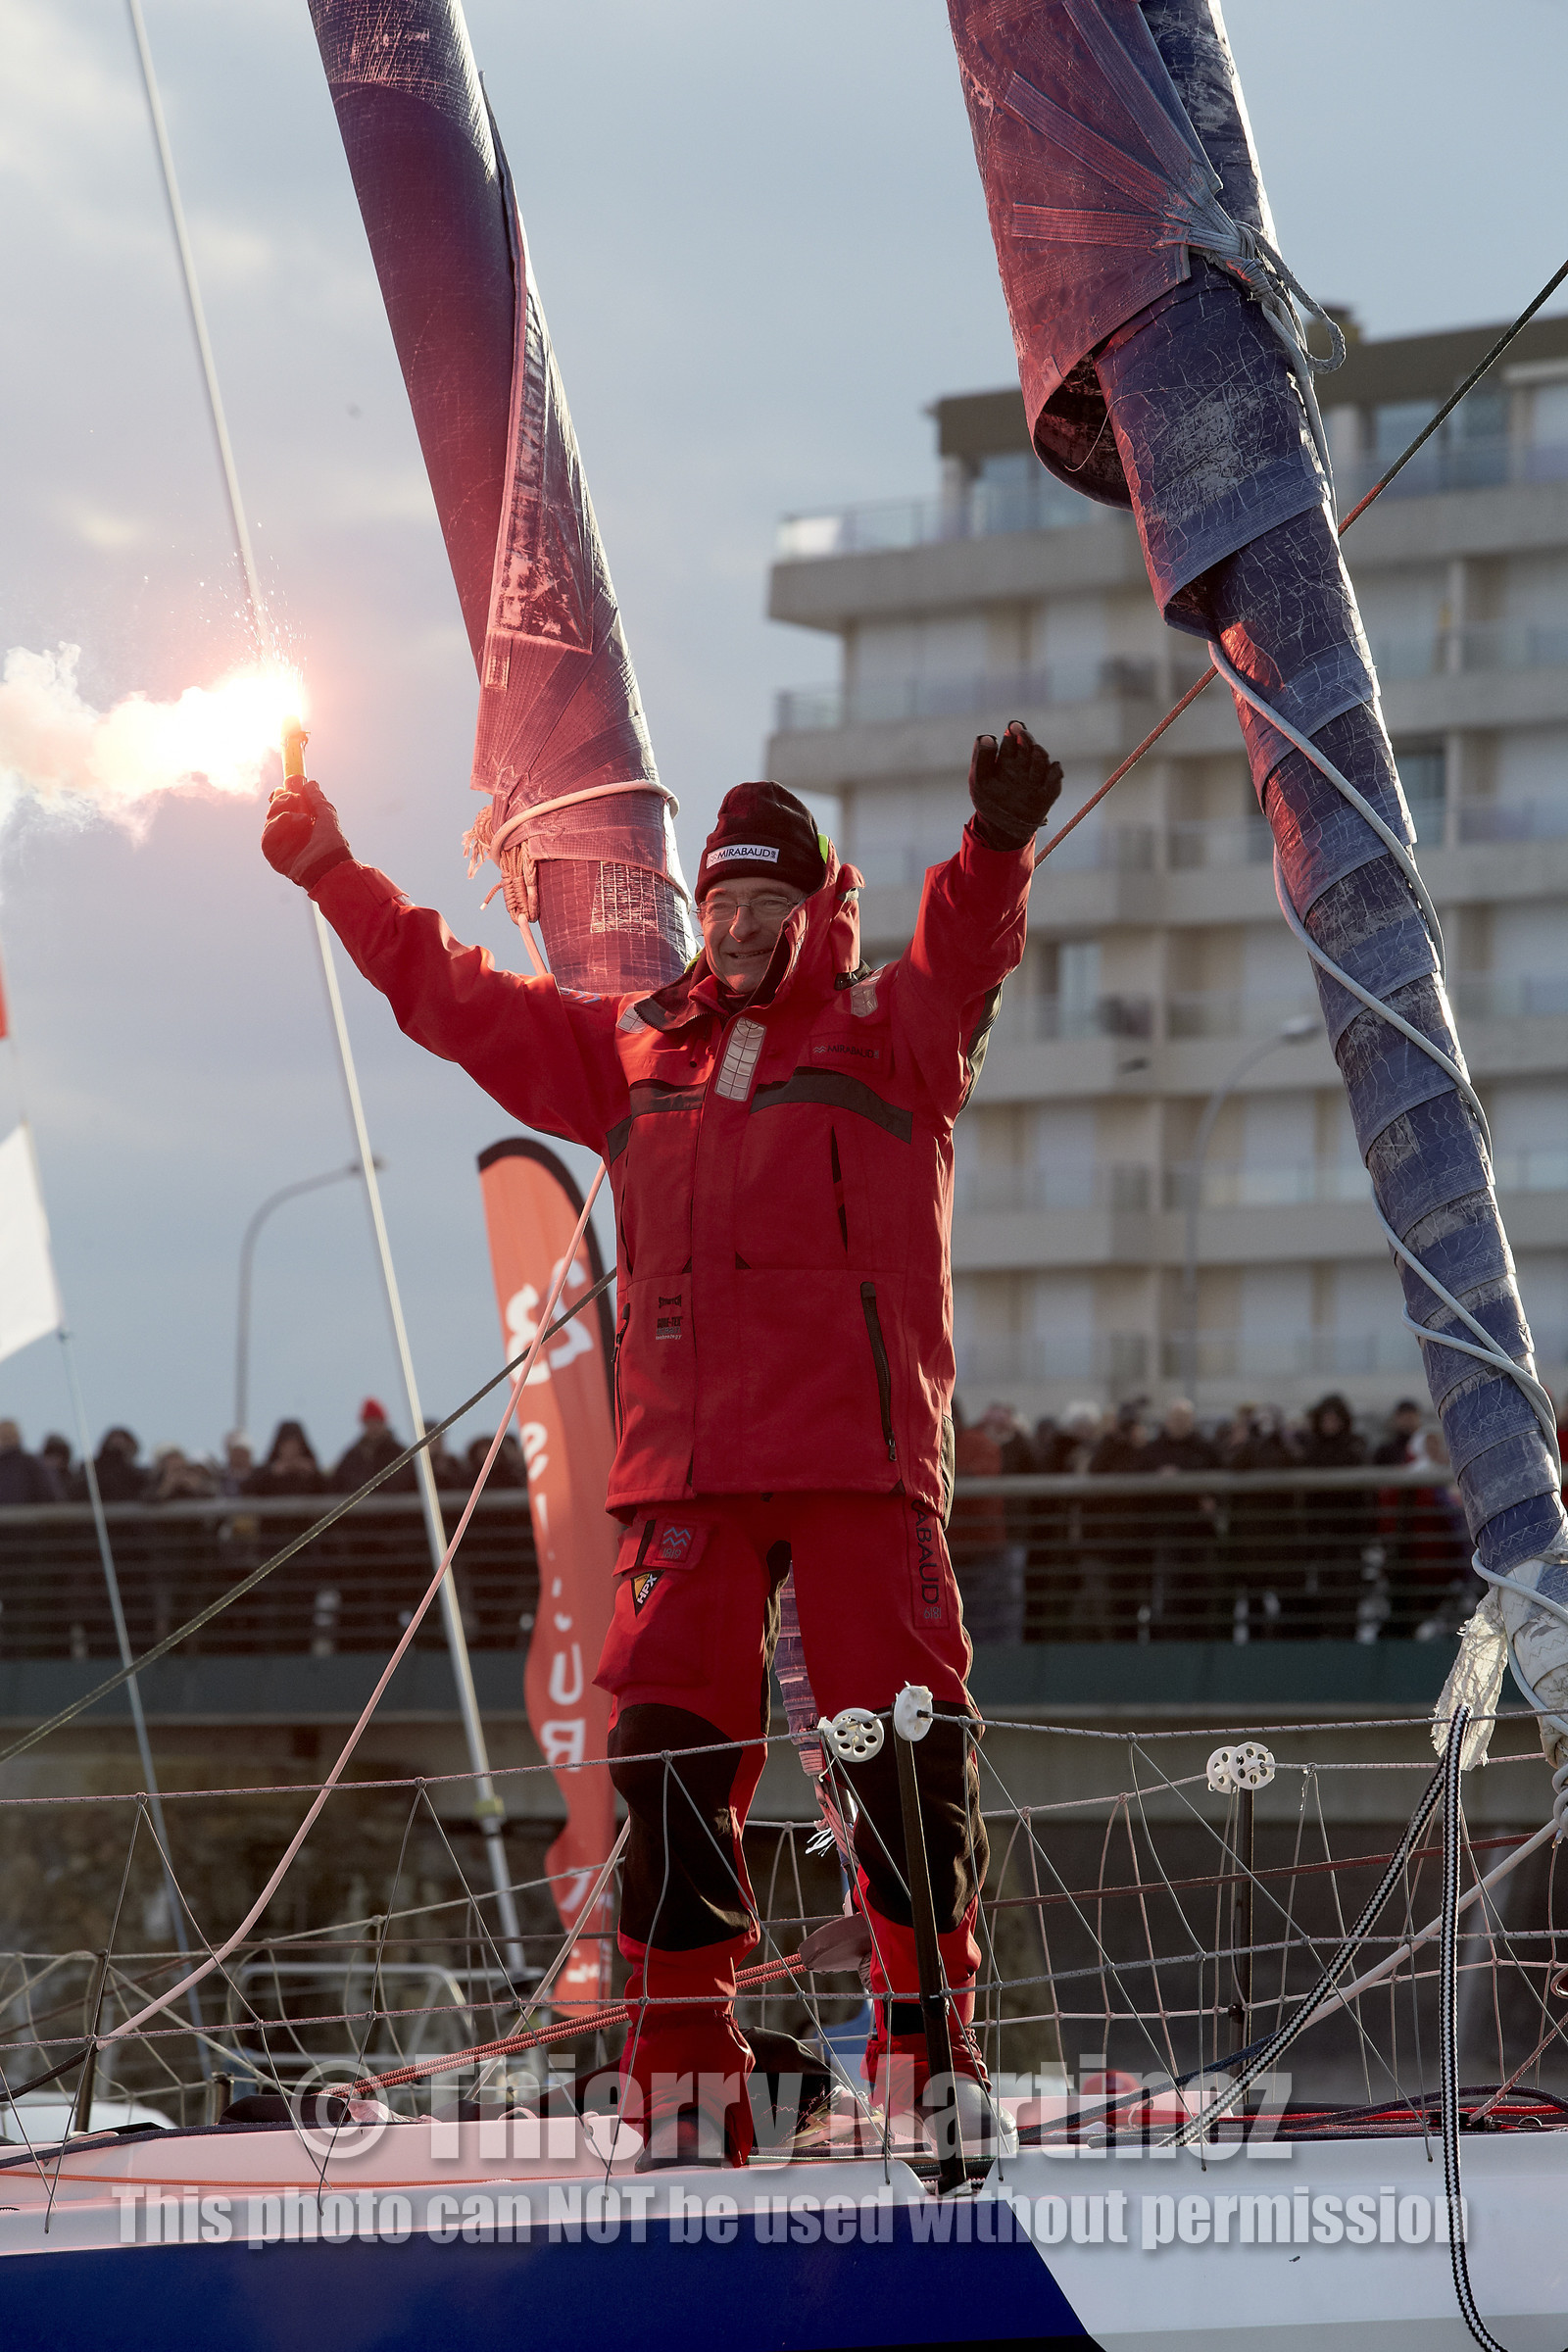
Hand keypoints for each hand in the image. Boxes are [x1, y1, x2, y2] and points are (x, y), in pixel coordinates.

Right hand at [262, 776, 352, 889]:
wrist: (330, 865)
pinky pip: (266, 836)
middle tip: (295, 798)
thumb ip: (317, 799)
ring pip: (269, 821)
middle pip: (274, 811)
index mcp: (301, 826)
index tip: (285, 786)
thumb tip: (310, 783)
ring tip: (303, 818)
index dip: (282, 796)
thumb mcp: (326, 815)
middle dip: (282, 801)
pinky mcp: (274, 856)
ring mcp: (281, 845)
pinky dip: (277, 825)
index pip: (285, 807)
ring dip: (283, 812)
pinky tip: (291, 823)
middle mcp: (289, 835)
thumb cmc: (332, 844)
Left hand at [968, 720, 1062, 850]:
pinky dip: (1055, 772)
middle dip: (1026, 739)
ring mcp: (1036, 777)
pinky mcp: (1048, 791)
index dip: (1014, 731)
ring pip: (1042, 758)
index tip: (1013, 727)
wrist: (1001, 828)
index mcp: (1006, 758)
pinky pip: (1055, 777)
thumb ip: (981, 758)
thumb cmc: (989, 801)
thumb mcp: (979, 780)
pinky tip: (1053, 768)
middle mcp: (1023, 764)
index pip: (1012, 738)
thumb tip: (988, 737)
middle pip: (1028, 745)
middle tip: (1022, 735)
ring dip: (1040, 754)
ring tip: (1036, 751)